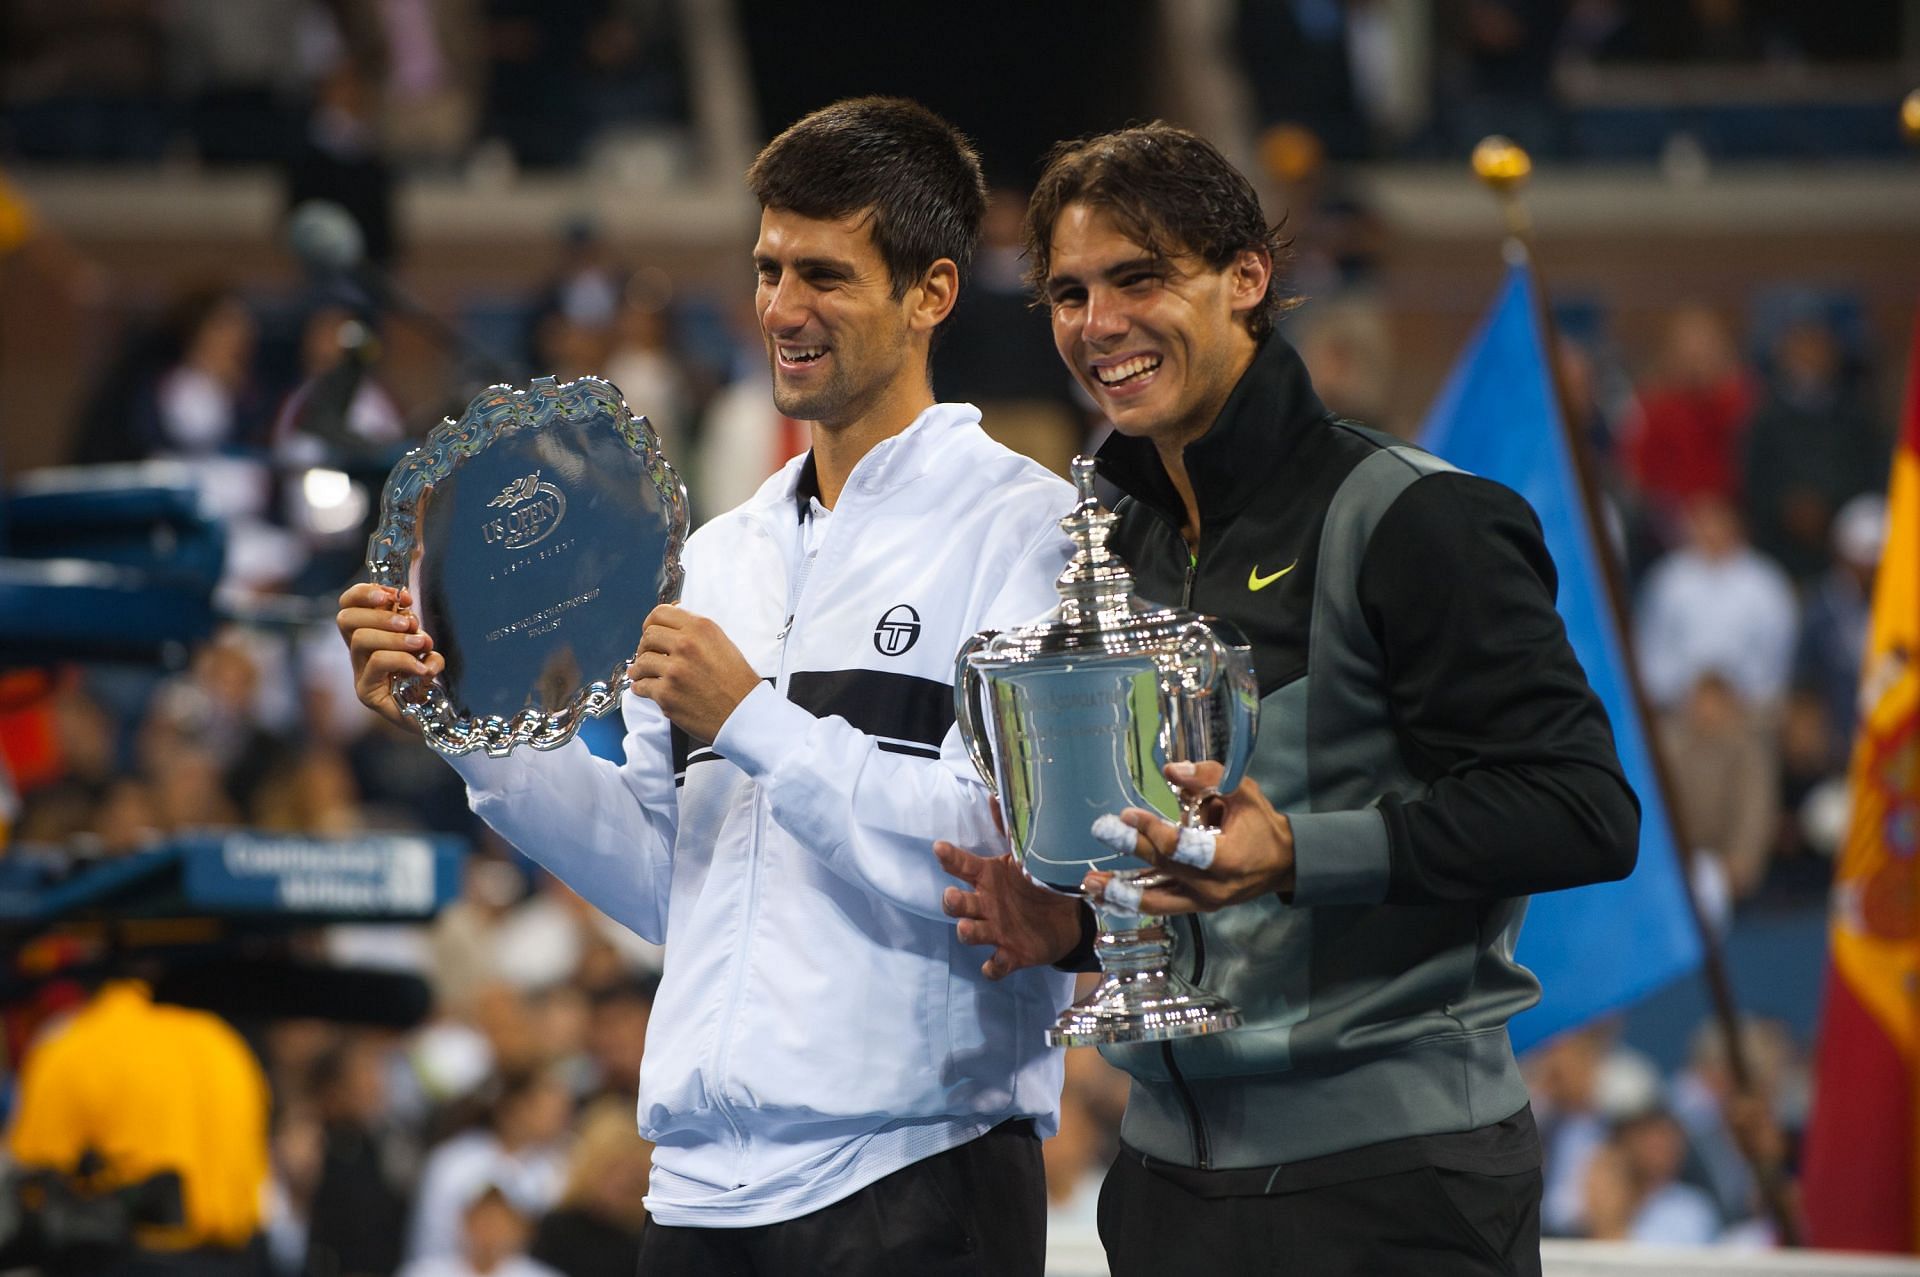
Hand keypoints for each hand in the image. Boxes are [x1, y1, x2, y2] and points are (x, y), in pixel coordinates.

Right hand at [336, 582, 440, 730]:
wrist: (440, 716)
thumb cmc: (430, 675)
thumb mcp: (421, 640)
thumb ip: (410, 621)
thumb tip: (404, 598)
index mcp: (367, 634)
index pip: (347, 605)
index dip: (365, 593)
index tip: (397, 594)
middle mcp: (358, 654)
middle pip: (346, 619)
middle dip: (381, 614)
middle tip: (410, 623)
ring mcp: (360, 675)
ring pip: (361, 640)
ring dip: (395, 637)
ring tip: (422, 643)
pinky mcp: (368, 694)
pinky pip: (378, 663)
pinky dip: (405, 659)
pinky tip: (425, 668)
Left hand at [628, 604, 759, 742]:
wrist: (744, 713)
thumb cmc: (736, 681)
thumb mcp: (722, 642)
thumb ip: (695, 631)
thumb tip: (671, 624)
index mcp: (700, 628)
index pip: (660, 614)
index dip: (651, 624)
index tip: (650, 633)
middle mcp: (686, 645)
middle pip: (648, 636)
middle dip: (645, 647)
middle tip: (648, 656)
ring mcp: (674, 670)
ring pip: (641, 662)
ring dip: (640, 669)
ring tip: (644, 674)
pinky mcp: (666, 694)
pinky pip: (641, 686)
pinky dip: (641, 688)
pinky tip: (647, 689)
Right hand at [935, 841, 1084, 979]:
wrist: (1067, 919)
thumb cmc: (1035, 883)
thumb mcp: (1025, 855)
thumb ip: (1010, 829)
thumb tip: (995, 796)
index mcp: (987, 878)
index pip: (962, 865)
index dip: (950, 858)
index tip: (940, 848)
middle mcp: (985, 905)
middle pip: (958, 904)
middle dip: (952, 902)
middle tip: (951, 896)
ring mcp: (995, 932)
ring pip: (971, 933)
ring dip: (968, 931)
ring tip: (967, 927)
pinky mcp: (1011, 955)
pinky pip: (995, 965)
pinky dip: (993, 966)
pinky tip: (995, 962)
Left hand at [1083, 761, 1294, 914]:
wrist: (1282, 864)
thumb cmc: (1261, 824)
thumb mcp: (1243, 791)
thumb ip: (1209, 777)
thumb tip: (1170, 771)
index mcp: (1227, 859)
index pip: (1183, 848)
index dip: (1153, 832)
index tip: (1128, 815)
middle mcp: (1212, 887)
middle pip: (1164, 868)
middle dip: (1130, 850)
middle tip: (1101, 831)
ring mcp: (1203, 903)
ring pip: (1156, 901)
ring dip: (1120, 892)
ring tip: (1090, 883)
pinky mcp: (1195, 908)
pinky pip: (1160, 906)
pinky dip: (1133, 901)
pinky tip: (1107, 895)